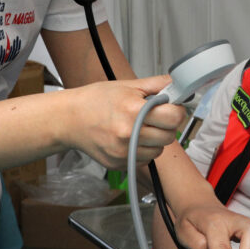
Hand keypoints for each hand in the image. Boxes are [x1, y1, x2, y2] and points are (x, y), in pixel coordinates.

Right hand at [64, 76, 185, 168]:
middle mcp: (129, 134)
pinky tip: (131, 138)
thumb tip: (180, 84)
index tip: (172, 107)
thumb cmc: (96, 100)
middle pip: (170, 136)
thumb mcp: (127, 85)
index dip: (177, 110)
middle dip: (167, 125)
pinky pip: (145, 160)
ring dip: (156, 140)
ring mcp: (124, 152)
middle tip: (155, 117)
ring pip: (159, 150)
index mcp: (133, 110)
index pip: (174, 117)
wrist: (69, 120)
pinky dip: (143, 150)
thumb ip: (157, 85)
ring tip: (140, 127)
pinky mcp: (120, 164)